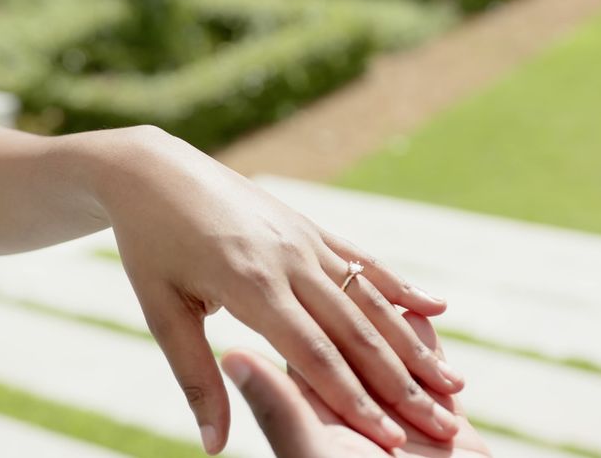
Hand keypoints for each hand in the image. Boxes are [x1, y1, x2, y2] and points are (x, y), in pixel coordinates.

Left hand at [95, 128, 463, 453]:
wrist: (155, 170)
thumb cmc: (150, 247)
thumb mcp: (162, 313)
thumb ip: (196, 379)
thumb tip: (213, 447)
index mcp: (250, 286)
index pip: (313, 355)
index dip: (354, 400)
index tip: (387, 438)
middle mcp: (289, 261)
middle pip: (355, 332)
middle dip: (398, 382)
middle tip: (437, 423)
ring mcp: (305, 239)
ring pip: (370, 299)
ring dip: (411, 344)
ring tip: (450, 380)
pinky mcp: (312, 226)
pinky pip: (364, 261)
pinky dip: (401, 287)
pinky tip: (435, 308)